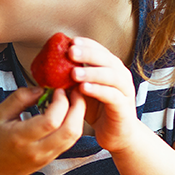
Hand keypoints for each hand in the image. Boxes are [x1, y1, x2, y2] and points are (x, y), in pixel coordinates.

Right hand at [0, 84, 84, 174]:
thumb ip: (19, 98)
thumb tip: (41, 89)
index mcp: (20, 138)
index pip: (50, 121)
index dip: (60, 102)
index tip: (58, 90)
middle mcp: (37, 150)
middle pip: (70, 130)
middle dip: (78, 107)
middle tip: (75, 91)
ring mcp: (47, 156)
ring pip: (74, 136)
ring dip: (79, 114)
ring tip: (73, 99)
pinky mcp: (54, 157)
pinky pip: (71, 139)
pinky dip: (74, 123)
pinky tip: (69, 111)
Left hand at [66, 37, 141, 153]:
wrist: (116, 133)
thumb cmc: (98, 108)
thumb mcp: (82, 89)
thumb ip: (73, 77)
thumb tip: (50, 66)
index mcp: (111, 67)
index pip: (100, 50)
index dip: (86, 44)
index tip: (70, 41)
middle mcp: (120, 75)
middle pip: (106, 59)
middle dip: (88, 54)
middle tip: (70, 52)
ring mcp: (124, 90)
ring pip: (111, 76)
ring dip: (92, 72)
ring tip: (73, 72)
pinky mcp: (124, 106)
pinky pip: (112, 95)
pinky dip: (98, 90)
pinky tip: (84, 88)